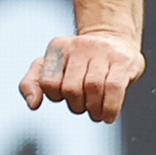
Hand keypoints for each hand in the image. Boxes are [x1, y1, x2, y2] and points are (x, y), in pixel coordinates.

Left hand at [19, 27, 144, 122]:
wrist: (114, 38)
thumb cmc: (79, 60)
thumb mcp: (51, 66)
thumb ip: (32, 82)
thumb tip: (33, 104)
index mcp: (58, 48)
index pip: (48, 82)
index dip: (55, 96)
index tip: (64, 96)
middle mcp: (80, 46)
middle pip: (71, 88)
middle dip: (76, 105)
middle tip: (83, 106)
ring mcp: (103, 52)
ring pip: (93, 88)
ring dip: (94, 109)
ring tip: (96, 112)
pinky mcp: (123, 61)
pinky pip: (114, 88)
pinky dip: (109, 108)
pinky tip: (108, 116)